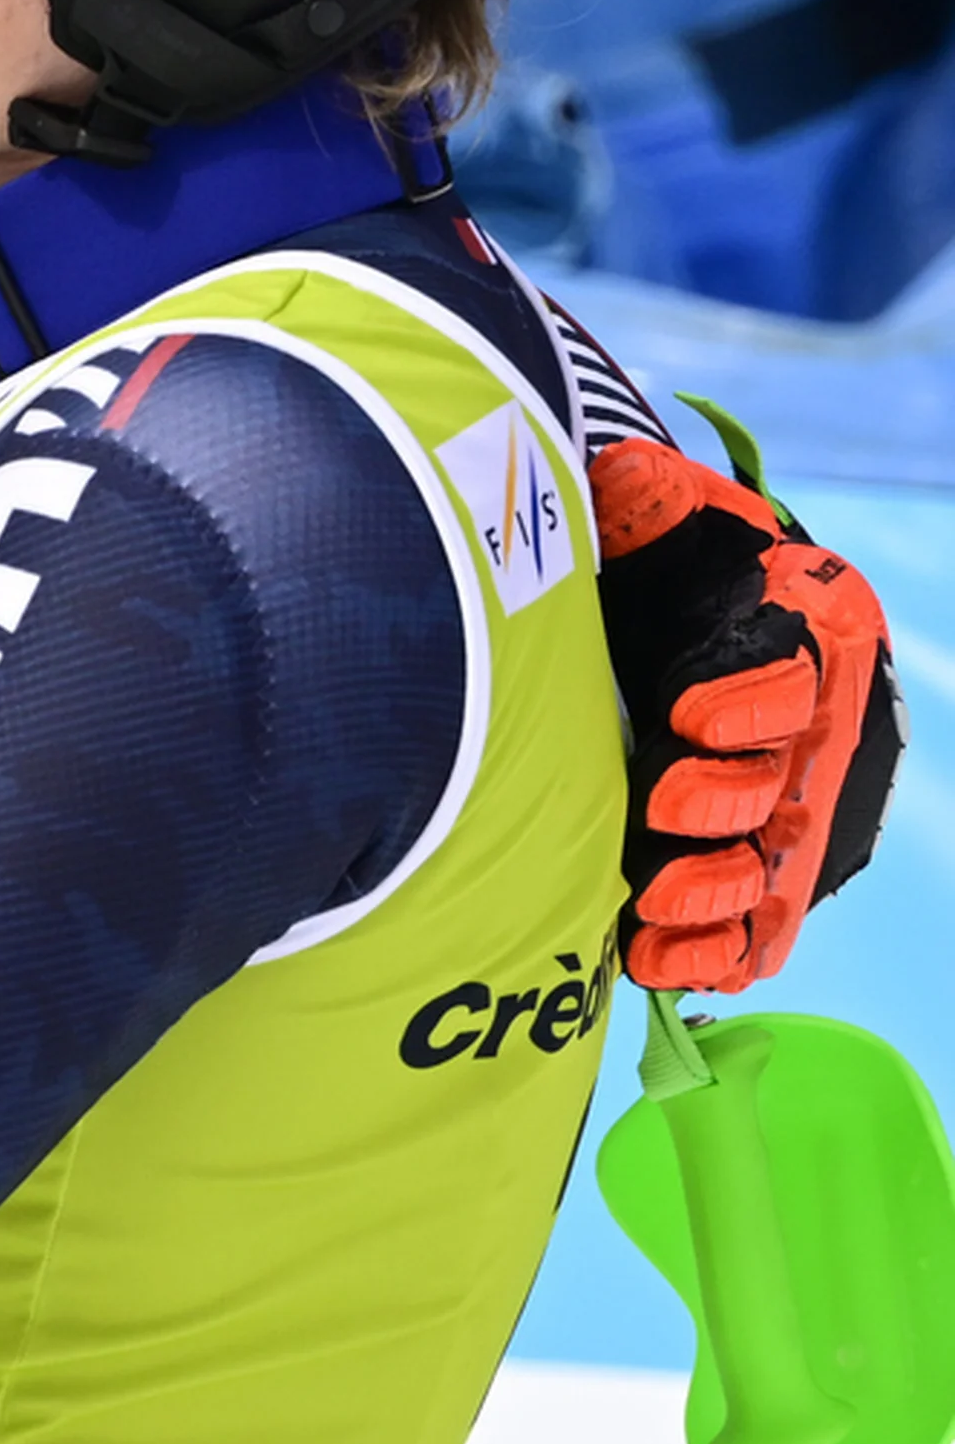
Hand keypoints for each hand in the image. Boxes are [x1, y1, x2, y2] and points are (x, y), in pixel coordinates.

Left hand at [591, 439, 899, 991]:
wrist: (663, 625)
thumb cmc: (673, 570)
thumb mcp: (662, 519)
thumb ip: (649, 501)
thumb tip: (624, 481)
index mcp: (814, 635)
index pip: (796, 674)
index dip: (750, 701)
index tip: (687, 713)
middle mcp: (819, 731)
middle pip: (784, 785)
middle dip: (723, 802)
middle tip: (658, 808)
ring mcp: (795, 810)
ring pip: (772, 870)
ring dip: (714, 891)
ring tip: (653, 903)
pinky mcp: (764, 871)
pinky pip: (755, 931)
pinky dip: (712, 954)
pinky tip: (654, 962)